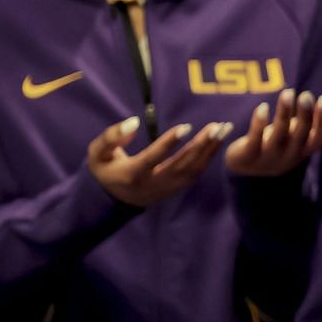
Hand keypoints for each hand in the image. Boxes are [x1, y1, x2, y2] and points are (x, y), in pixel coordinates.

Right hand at [88, 116, 232, 206]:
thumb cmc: (105, 169)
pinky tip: (218, 141)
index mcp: (132, 174)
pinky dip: (209, 157)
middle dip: (201, 145)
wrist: (113, 199)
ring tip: (224, 129)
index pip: (153, 158)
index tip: (186, 126)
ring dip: (210, 150)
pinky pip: (195, 174)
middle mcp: (152, 184)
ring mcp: (166, 189)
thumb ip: (110, 137)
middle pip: (181, 165)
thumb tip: (134, 122)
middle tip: (217, 126)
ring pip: (192, 171)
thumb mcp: (97, 153)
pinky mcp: (175, 189)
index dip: (169, 143)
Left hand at [224, 88, 321, 177]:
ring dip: (285, 112)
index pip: (320, 138)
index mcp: (303, 150)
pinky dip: (259, 123)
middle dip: (305, 114)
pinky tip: (263, 106)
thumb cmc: (277, 144)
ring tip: (288, 92)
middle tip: (306, 95)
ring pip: (279, 134)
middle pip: (300, 134)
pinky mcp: (249, 154)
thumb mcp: (297, 135)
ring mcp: (269, 156)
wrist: (245, 166)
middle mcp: (289, 155)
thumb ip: (312, 121)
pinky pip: (255, 138)